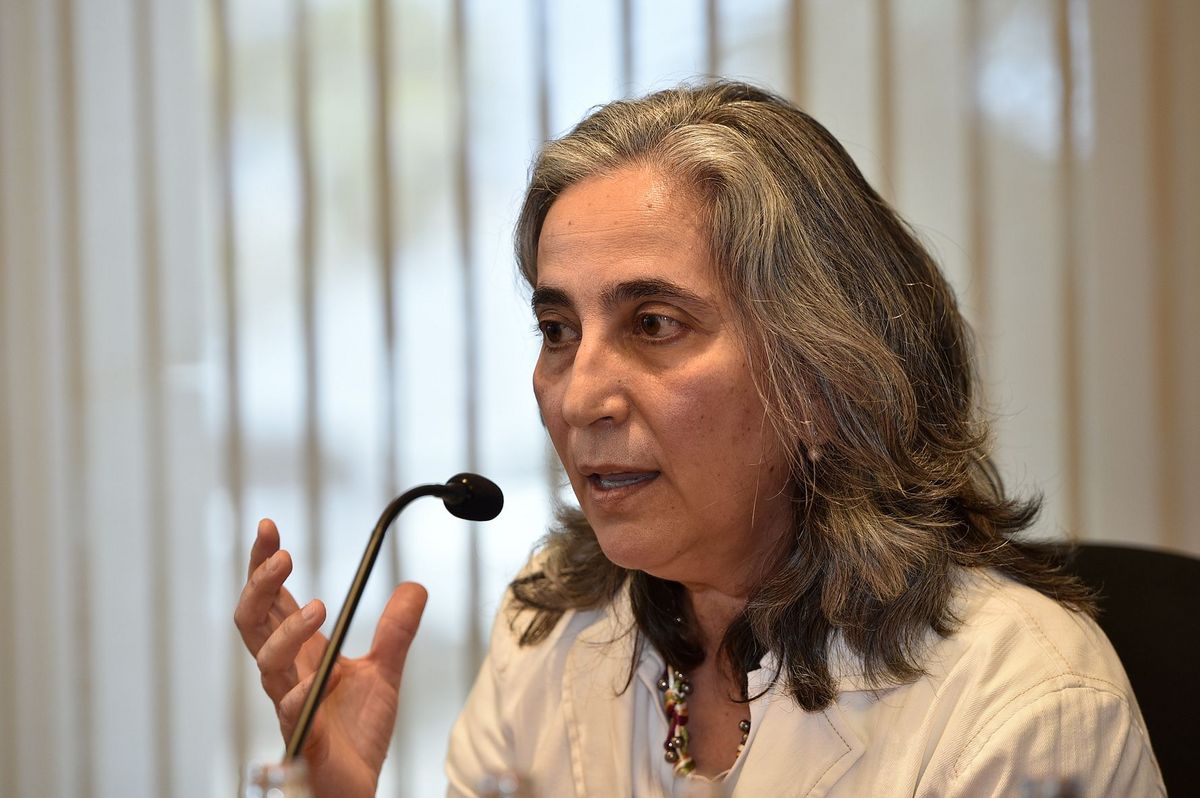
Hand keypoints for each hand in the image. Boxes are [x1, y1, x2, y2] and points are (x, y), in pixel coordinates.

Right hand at [235, 519, 426, 797]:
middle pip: (252, 621)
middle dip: (260, 584)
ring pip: (265, 663)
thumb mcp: (385, 671)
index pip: (271, 600)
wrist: (356, 787)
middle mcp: (286, 675)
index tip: (269, 526)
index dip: (263, 564)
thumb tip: (415, 585)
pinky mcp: (303, 740)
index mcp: (300, 654)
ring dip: (286, 631)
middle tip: (285, 556)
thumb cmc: (357, 733)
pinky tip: (311, 684)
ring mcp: (289, 706)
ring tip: (320, 607)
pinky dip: (298, 697)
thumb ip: (395, 631)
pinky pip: (290, 715)